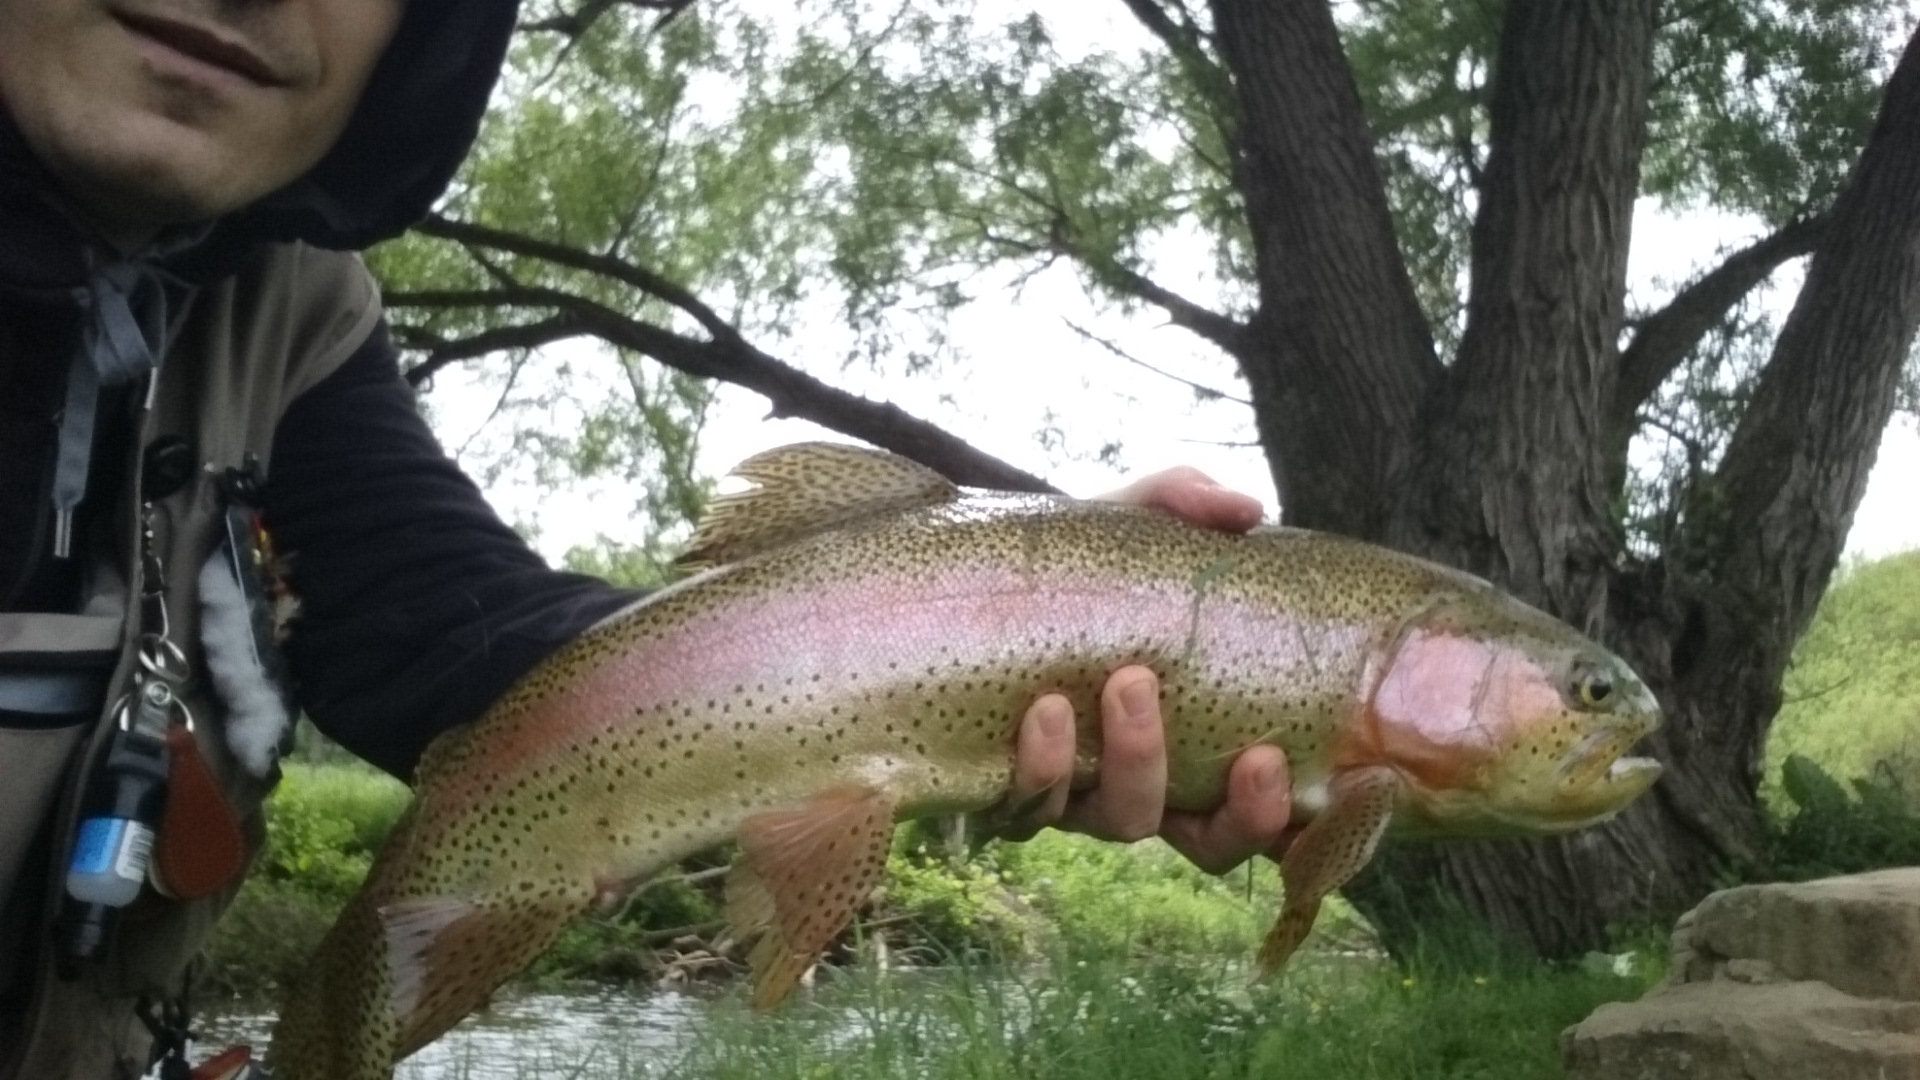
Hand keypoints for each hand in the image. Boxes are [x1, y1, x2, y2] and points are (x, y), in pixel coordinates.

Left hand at [1004, 467, 1294, 871]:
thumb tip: (1245, 510)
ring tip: (1125, 684)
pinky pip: (1030, 810)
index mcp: (1203, 743)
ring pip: (1122, 825)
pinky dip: (1043, 767)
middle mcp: (1150, 784)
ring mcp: (1082, 797)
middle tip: (1202, 716)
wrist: (980, 576)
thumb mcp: (1133, 521)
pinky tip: (1046, 710)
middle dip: (1227, 803)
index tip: (1272, 759)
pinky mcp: (1010, 794)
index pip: (1257, 812)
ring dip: (1135, 763)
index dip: (1273, 816)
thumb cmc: (1080, 564)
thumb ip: (1187, 501)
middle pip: (1206, 844)